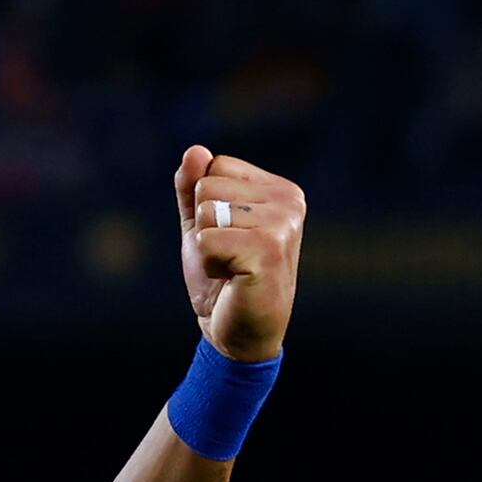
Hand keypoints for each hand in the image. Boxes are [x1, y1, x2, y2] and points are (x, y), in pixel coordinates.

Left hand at [175, 146, 305, 359]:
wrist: (237, 331)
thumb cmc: (222, 278)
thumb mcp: (200, 226)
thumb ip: (192, 189)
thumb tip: (195, 150)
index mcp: (279, 189)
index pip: (215, 166)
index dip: (204, 205)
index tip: (225, 235)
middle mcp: (289, 200)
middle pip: (207, 186)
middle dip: (203, 226)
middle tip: (226, 256)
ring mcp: (283, 224)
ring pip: (207, 212)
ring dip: (206, 247)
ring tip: (230, 267)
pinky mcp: (269, 249)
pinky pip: (207, 240)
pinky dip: (209, 263)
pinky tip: (232, 278)